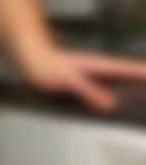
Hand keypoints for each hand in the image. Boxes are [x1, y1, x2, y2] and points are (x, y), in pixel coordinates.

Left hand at [18, 45, 145, 112]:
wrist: (29, 60)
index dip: (142, 73)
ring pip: (118, 81)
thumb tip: (111, 104)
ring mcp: (93, 76)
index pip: (127, 69)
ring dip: (132, 85)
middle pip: (127, 74)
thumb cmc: (47, 67)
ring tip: (143, 95)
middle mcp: (99, 70)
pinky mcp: (85, 83)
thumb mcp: (67, 79)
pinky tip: (118, 104)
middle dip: (142, 78)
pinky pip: (107, 88)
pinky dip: (117, 93)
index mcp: (98, 66)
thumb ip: (87, 90)